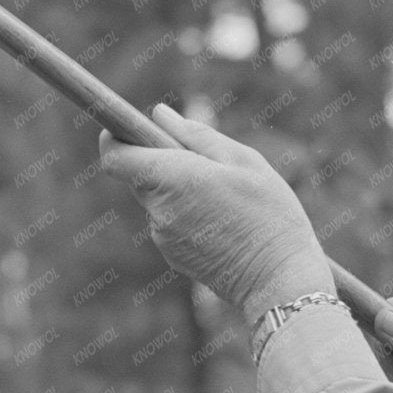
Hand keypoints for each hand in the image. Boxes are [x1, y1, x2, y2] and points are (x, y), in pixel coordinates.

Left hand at [99, 106, 331, 322]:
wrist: (278, 279)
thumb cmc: (269, 214)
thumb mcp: (244, 161)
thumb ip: (197, 135)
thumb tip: (159, 114)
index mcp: (173, 178)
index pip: (116, 156)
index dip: (115, 138)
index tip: (129, 128)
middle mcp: (159, 208)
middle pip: (139, 175)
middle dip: (162, 163)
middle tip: (206, 165)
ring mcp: (162, 236)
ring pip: (157, 199)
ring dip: (178, 191)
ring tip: (223, 198)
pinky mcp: (171, 255)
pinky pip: (169, 222)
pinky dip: (186, 215)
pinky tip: (222, 222)